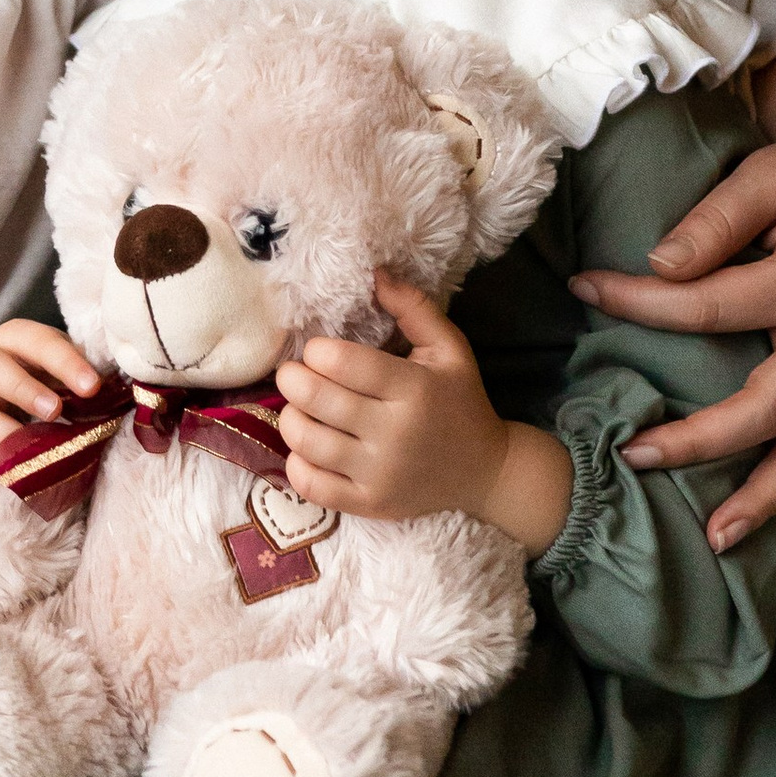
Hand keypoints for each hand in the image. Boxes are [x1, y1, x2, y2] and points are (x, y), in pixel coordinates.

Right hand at [0, 316, 100, 460]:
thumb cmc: (47, 381)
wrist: (8, 402)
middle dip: (25, 390)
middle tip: (56, 411)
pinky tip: (13, 472)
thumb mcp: (64, 370)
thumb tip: (117, 395)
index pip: (38, 342)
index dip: (65, 363)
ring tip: (32, 450)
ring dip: (3, 430)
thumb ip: (84, 378)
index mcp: (15, 339)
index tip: (92, 387)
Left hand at [279, 275, 571, 552]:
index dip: (317, 351)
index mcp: (413, 389)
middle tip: (292, 372)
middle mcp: (394, 434)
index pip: (345, 364)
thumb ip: (413, 307)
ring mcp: (380, 474)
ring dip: (290, 417)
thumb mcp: (449, 347)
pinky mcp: (370, 504)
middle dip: (292, 379)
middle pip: (318, 400)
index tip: (316, 349)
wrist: (486, 472)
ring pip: (308, 442)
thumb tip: (374, 272)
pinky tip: (305, 447)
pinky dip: (296, 463)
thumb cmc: (461, 401)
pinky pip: (313, 486)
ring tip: (297, 406)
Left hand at [566, 44, 775, 552]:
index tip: (584, 287)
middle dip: (703, 441)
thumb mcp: (774, 174)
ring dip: (765, 503)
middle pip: (768, 407)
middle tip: (634, 457)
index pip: (711, 305)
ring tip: (714, 546)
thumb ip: (719, 220)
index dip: (641, 300)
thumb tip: (661, 266)